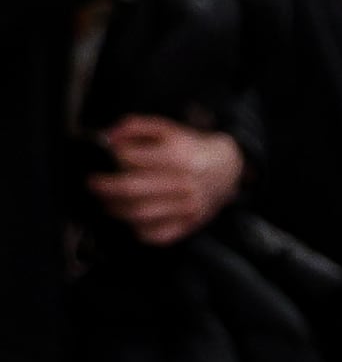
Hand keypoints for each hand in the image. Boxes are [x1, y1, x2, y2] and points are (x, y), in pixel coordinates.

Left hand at [90, 116, 242, 244]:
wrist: (228, 168)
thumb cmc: (191, 148)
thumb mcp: (167, 128)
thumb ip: (135, 127)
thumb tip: (106, 137)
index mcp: (176, 155)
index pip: (129, 159)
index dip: (109, 158)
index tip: (101, 158)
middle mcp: (183, 182)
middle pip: (130, 189)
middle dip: (103, 187)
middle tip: (92, 184)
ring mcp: (188, 206)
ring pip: (139, 215)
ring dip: (114, 209)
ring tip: (107, 202)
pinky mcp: (190, 224)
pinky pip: (156, 235)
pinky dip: (137, 230)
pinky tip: (131, 219)